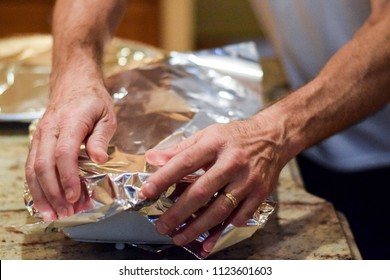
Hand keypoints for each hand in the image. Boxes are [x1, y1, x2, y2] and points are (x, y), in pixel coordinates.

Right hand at [25, 71, 115, 220]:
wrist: (74, 82)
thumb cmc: (93, 100)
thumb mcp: (106, 115)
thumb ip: (101, 138)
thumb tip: (99, 159)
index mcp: (70, 122)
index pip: (64, 153)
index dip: (68, 177)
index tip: (75, 196)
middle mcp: (50, 129)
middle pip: (44, 165)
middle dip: (54, 192)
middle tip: (66, 212)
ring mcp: (40, 135)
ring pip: (33, 168)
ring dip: (41, 194)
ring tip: (51, 214)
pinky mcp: (37, 141)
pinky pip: (31, 165)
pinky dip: (35, 185)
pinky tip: (42, 201)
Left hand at [141, 116, 286, 253]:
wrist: (273, 137)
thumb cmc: (235, 136)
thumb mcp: (206, 135)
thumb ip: (179, 149)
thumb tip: (152, 158)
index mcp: (215, 143)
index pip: (184, 163)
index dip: (163, 179)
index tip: (145, 192)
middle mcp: (232, 162)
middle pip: (201, 192)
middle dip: (178, 213)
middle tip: (162, 226)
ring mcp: (248, 180)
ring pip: (220, 209)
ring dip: (198, 227)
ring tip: (180, 237)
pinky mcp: (260, 193)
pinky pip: (239, 217)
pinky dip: (222, 230)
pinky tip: (207, 240)